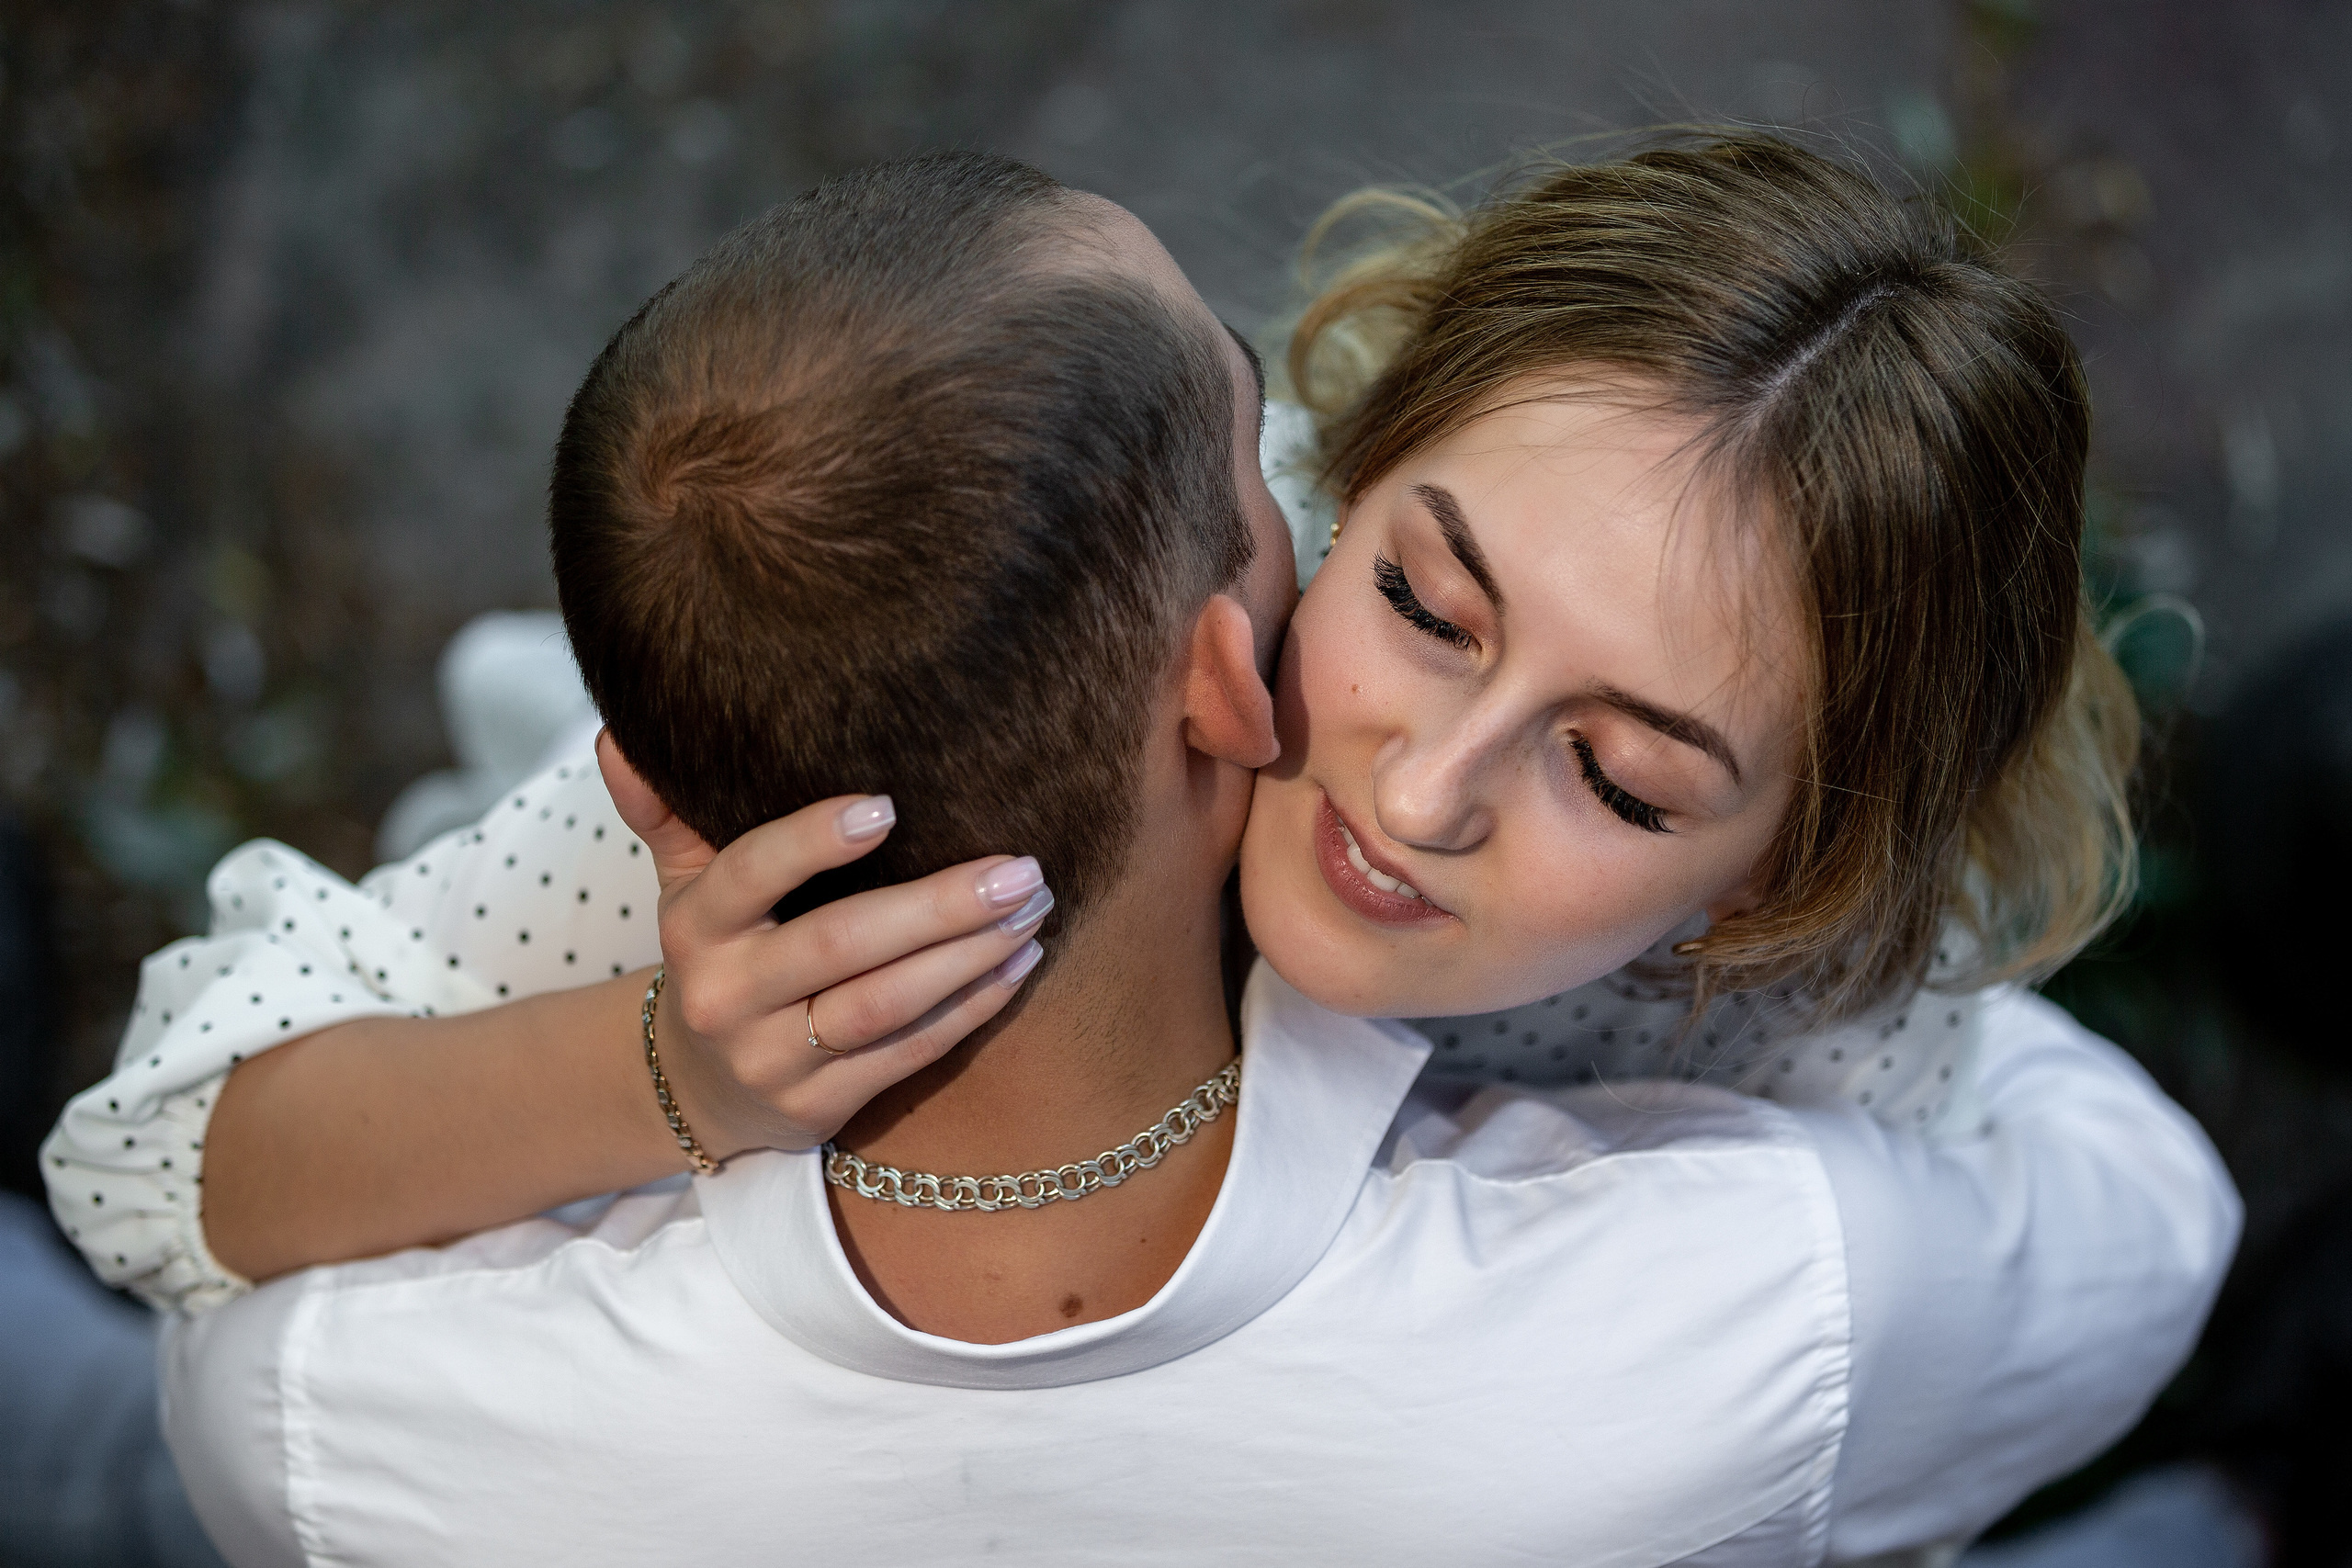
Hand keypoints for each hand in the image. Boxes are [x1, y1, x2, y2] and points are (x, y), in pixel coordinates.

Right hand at [598, 732, 1050, 1159]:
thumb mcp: (683, 884)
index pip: (751, 873)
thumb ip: (667, 811)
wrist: (696, 1087)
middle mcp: (727, 996)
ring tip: (1032, 910)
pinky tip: (1020, 965)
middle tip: (1018, 867)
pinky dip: (971, 1010)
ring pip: (883, 1006)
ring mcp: (773, 1059)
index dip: (813, 841)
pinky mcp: (820, 1107)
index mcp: (696, 926)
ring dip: (969, 958)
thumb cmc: (720, 955)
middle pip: (840, 944)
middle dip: (938, 905)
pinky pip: (908, 1055)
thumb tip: (618, 732)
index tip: (889, 805)